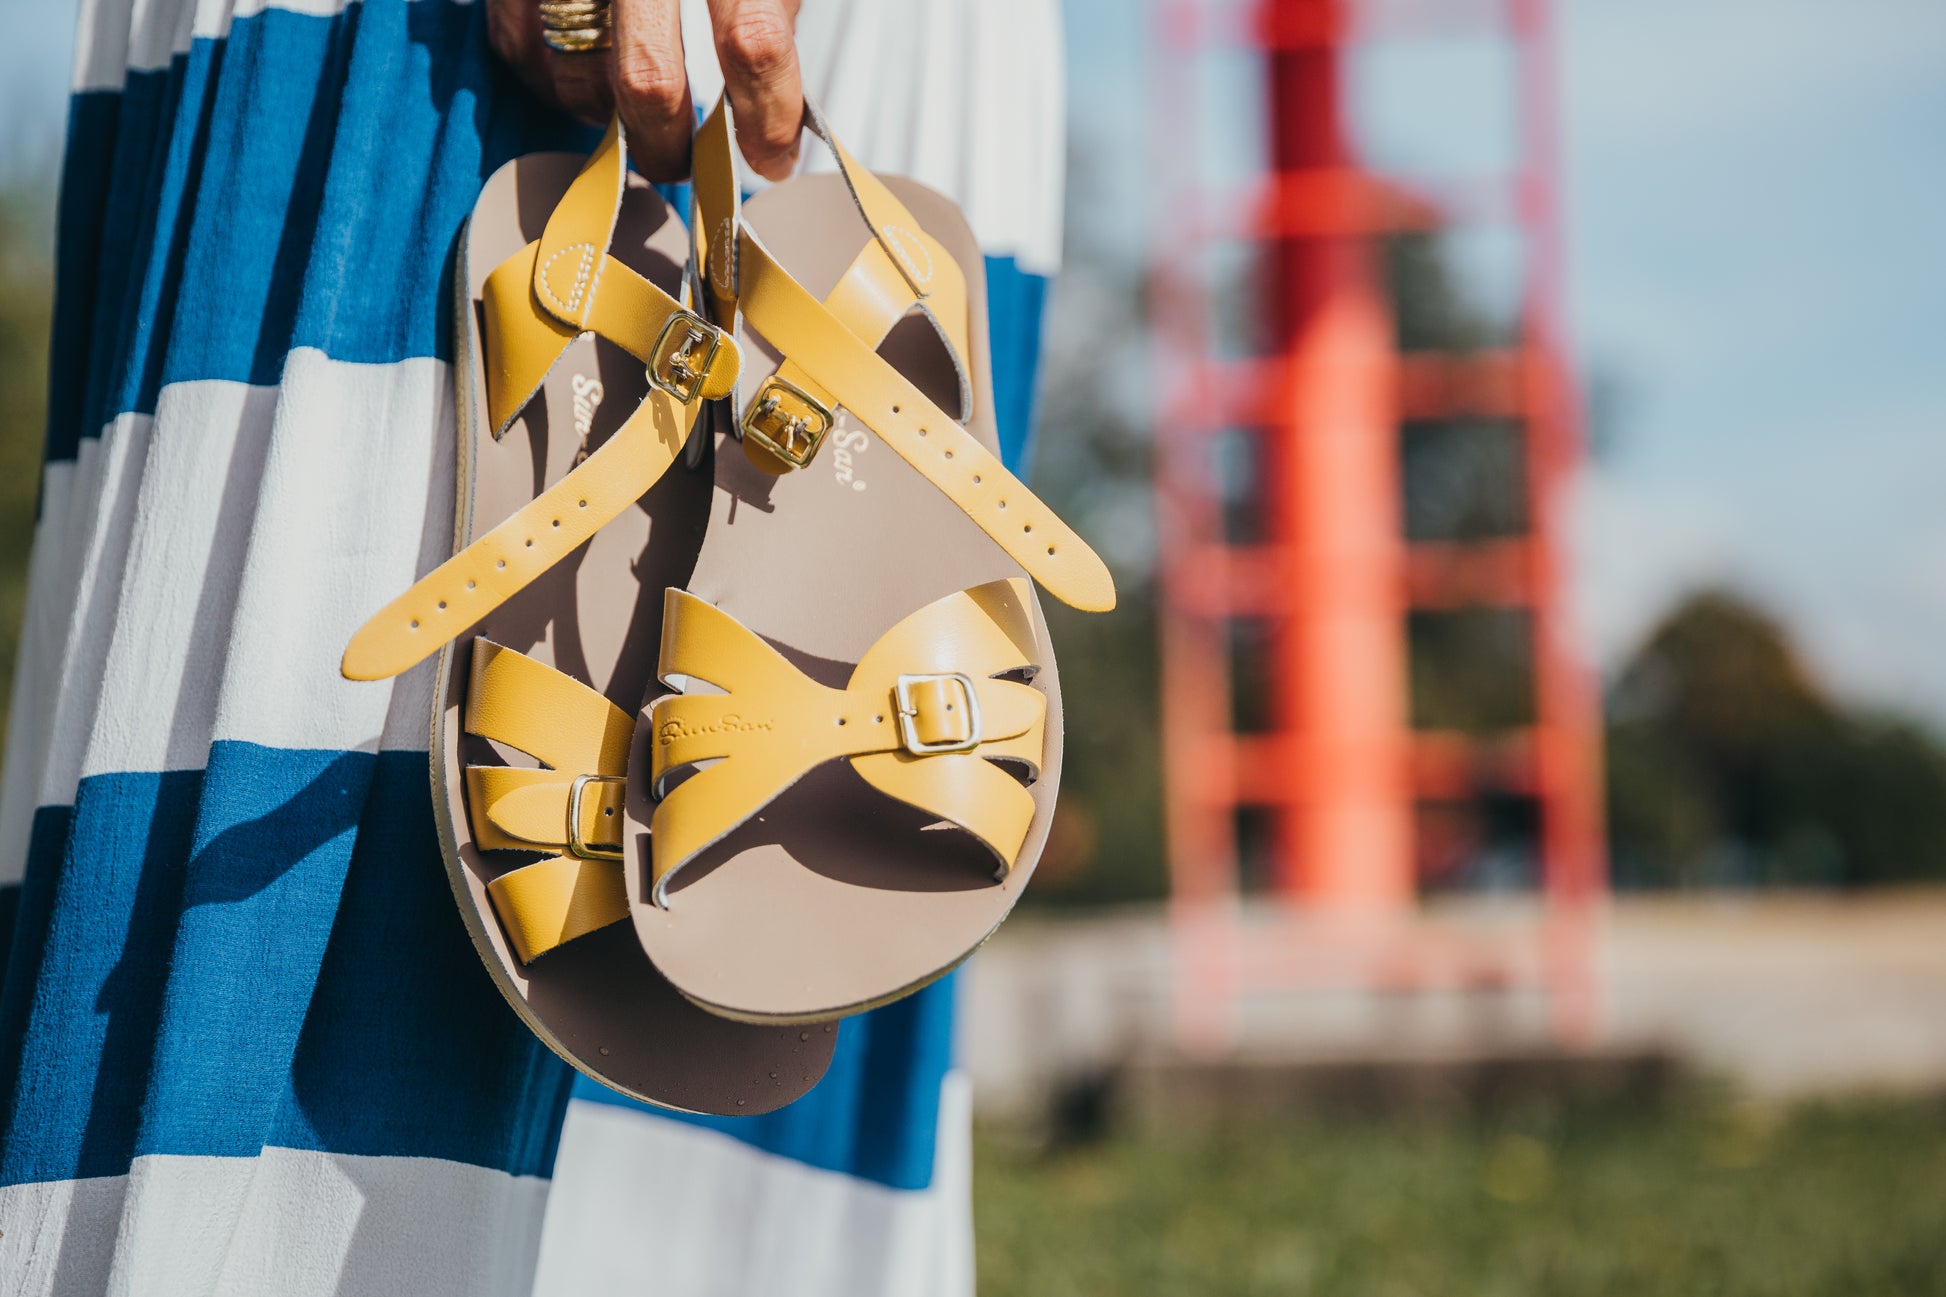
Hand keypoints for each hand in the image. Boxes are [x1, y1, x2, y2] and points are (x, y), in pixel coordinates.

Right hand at [488, 0, 804, 181]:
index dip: (767, 116)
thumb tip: (776, 107)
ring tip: (630, 110)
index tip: (772, 158)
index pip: (753, 40)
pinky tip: (580, 67)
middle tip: (684, 166)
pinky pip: (517, 47)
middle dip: (669, 146)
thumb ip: (771, 3)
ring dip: (605, 116)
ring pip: (573, 75)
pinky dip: (551, 75)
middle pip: (646, 79)